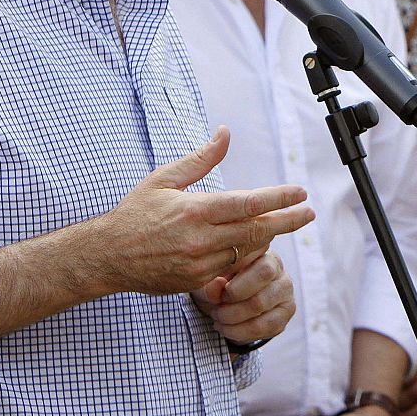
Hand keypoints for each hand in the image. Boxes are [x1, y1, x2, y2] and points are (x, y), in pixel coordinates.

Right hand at [89, 126, 313, 296]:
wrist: (107, 256)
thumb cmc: (135, 212)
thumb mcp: (164, 179)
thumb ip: (200, 159)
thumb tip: (225, 133)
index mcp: (195, 211)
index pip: (248, 204)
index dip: (278, 198)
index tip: (300, 192)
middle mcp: (201, 240)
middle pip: (257, 231)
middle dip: (288, 221)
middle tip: (310, 213)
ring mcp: (200, 264)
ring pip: (246, 251)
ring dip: (264, 238)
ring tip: (279, 223)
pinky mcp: (197, 282)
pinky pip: (230, 267)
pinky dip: (242, 254)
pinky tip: (248, 243)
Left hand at [193, 249, 295, 343]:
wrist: (230, 307)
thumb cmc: (222, 286)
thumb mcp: (210, 283)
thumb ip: (210, 284)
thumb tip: (217, 286)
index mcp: (264, 256)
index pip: (258, 263)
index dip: (236, 280)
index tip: (219, 291)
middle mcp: (280, 273)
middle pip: (263, 280)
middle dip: (233, 298)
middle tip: (215, 309)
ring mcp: (285, 296)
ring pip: (260, 305)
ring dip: (232, 317)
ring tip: (218, 318)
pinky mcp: (284, 317)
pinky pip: (263, 327)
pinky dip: (239, 332)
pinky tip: (226, 328)